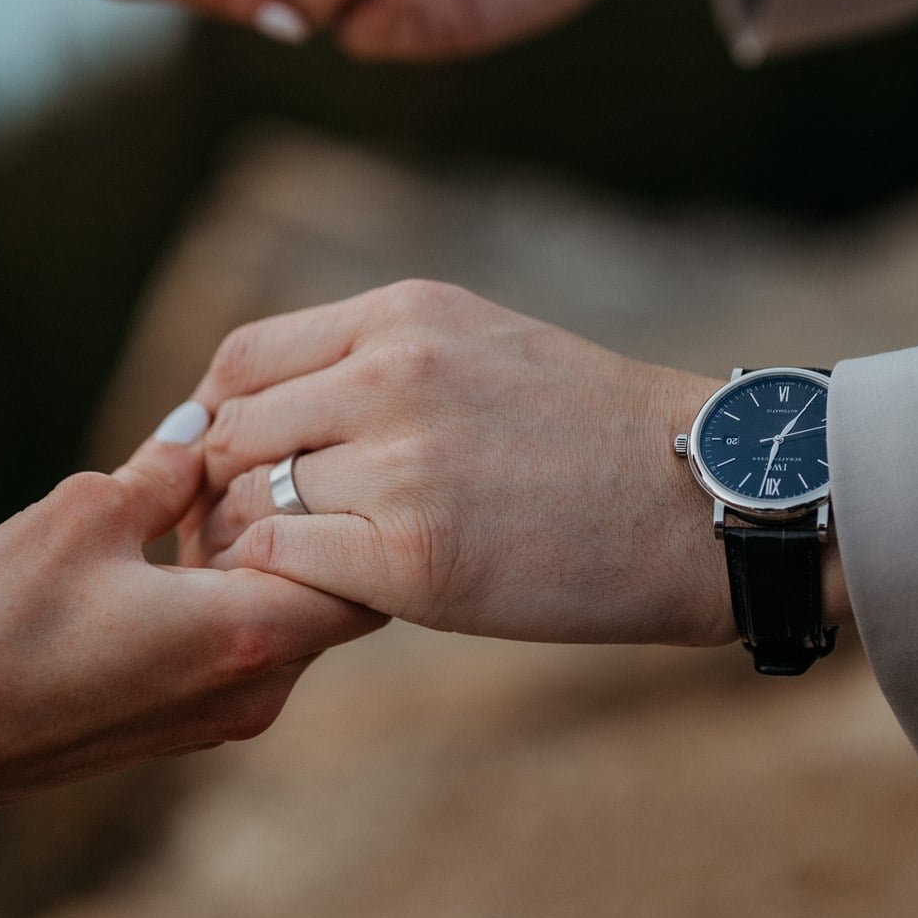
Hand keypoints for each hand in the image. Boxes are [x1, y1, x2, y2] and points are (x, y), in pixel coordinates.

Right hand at [0, 422, 379, 900]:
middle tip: (251, 466)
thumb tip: (206, 428)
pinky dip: (233, 601)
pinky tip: (170, 555)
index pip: (368, 572)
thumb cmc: (3, 624)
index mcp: (248, 634)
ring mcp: (224, 718)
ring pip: (290, 624)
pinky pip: (247, 652)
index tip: (305, 453)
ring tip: (198, 504)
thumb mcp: (86, 513)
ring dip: (264, 563)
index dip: (349, 505)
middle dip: (307, 527)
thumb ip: (166, 470)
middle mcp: (257, 689)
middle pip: (338, 598)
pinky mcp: (187, 728)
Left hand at [178, 280, 744, 645]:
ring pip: (251, 503)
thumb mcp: (482, 347)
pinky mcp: (418, 558)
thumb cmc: (596, 433)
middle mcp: (392, 374)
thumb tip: (269, 415)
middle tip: (231, 544)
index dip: (211, 422)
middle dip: (217, 495)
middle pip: (234, 434)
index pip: (244, 360)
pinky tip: (323, 602)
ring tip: (283, 576)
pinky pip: (284, 565)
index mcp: (403, 315)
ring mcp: (404, 463)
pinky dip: (281, 588)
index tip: (218, 470)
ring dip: (251, 548)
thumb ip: (377, 363)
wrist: (707, 499)